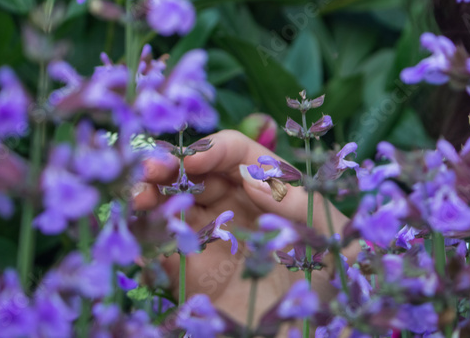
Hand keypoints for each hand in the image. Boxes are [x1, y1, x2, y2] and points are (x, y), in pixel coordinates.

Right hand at [131, 124, 352, 326]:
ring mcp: (211, 238)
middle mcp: (237, 207)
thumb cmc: (329, 281)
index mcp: (270, 189)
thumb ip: (295, 200)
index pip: (236, 155)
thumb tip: (249, 177)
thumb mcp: (327, 232)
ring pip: (174, 203)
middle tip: (151, 168)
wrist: (308, 333)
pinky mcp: (191, 273)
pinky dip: (148, 229)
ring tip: (140, 192)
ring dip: (153, 191)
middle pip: (197, 173)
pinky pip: (164, 244)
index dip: (213, 149)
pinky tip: (143, 221)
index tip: (195, 159)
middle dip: (172, 164)